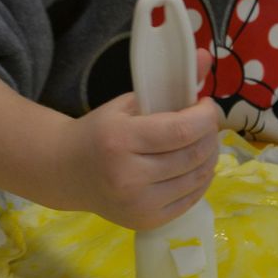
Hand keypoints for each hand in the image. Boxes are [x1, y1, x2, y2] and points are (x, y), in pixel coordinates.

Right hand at [50, 93, 219, 230]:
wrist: (67, 172)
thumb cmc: (100, 132)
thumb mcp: (128, 103)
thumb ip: (169, 82)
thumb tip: (206, 56)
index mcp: (120, 140)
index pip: (181, 131)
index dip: (205, 116)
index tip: (205, 105)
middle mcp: (129, 177)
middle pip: (193, 156)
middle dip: (210, 135)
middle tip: (206, 123)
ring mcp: (138, 204)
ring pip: (197, 178)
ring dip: (209, 156)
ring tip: (201, 142)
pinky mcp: (147, 221)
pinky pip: (191, 199)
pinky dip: (201, 179)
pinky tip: (193, 165)